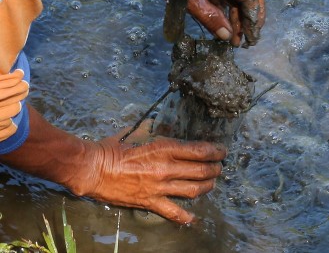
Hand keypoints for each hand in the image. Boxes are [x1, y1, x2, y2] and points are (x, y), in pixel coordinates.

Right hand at [70, 120, 226, 224]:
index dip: (215, 151)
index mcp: (164, 148)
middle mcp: (166, 168)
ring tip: (212, 183)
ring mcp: (160, 187)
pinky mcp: (150, 202)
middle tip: (220, 167)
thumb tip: (164, 124)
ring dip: (207, 186)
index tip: (222, 151)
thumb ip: (154, 128)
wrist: (94, 169)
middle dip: (215, 168)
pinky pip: (173, 212)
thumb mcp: (137, 130)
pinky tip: (193, 217)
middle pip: (201, 170)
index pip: (199, 150)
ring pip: (193, 190)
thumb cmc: (114, 147)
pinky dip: (185, 216)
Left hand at [78, 0, 264, 46]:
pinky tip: (226, 31)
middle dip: (251, 19)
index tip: (252, 35)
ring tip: (237, 42)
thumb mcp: (188, 0)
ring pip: (237, 0)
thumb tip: (227, 36)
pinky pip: (225, 1)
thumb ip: (209, 18)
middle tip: (250, 41)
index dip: (253, 16)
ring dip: (239, 20)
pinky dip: (228, 15)